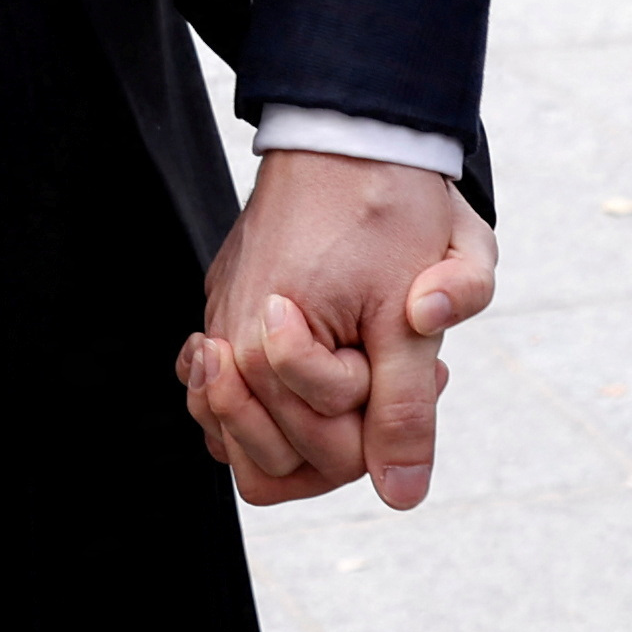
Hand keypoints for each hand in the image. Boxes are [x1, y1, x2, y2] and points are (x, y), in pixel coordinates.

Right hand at [180, 150, 498, 509]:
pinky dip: (264, 405)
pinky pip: (224, 402)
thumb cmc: (386, 213)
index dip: (386, 416)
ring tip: (358, 359)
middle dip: (349, 423)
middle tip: (390, 351)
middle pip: (283, 462)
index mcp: (274, 350)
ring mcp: (218, 330)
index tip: (412, 355)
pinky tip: (315, 364)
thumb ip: (406, 412)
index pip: (332, 453)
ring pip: (243, 445)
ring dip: (306, 420)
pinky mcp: (218, 314)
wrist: (347, 133)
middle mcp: (230, 348)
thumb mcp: (412, 317)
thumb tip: (401, 497)